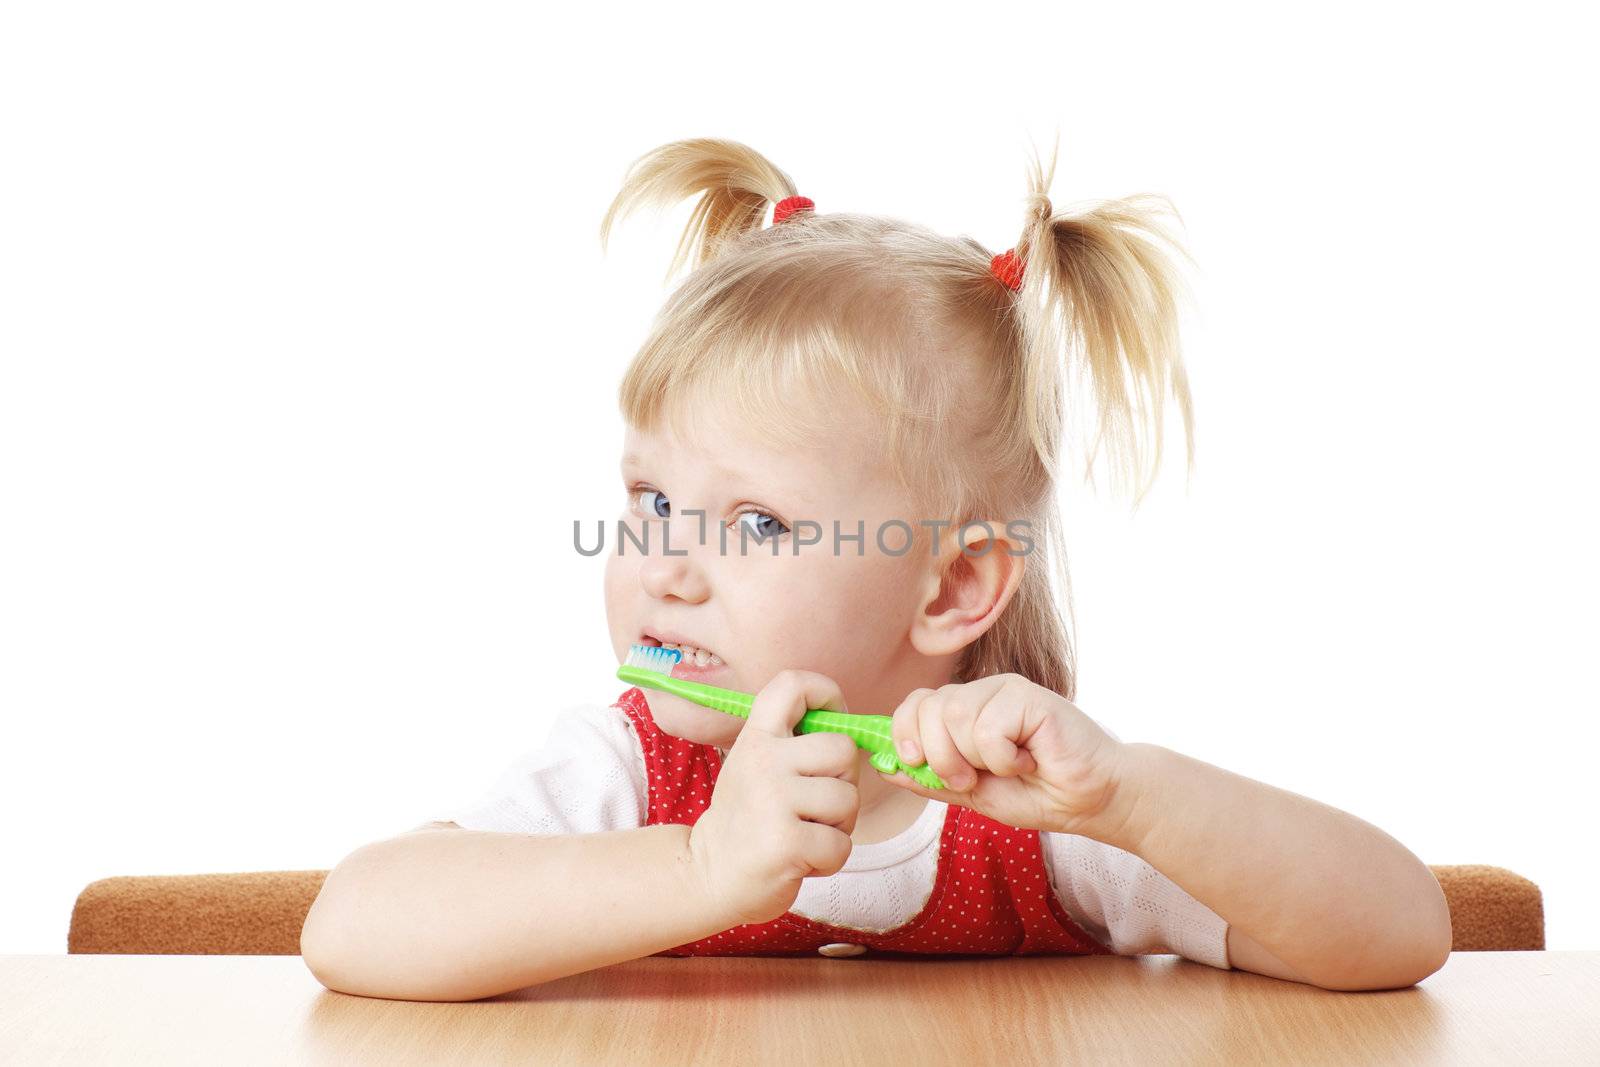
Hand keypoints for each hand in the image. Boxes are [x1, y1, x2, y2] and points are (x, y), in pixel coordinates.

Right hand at [687, 669, 860, 927]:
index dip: (826, 694)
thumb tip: (848, 721)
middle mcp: (762, 760)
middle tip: (815, 806)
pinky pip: (842, 844)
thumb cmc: (747, 819)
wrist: (708, 875)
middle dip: (843, 782)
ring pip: (849, 800)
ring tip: (805, 834)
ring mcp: (773, 800)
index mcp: (756, 737)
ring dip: (838, 826)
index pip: (793, 684)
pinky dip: (829, 859)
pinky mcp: (787, 843)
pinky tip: (801, 859)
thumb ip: (792, 742)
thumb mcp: (755, 765)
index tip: (831, 720)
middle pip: (844, 749)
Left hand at [878, 673, 1128, 838]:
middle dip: (942, 757)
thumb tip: (885, 767)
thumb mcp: (973, 794)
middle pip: (928, 709)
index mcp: (963, 712)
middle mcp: (980, 694)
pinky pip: (989, 727)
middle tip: (974, 778)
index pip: (913, 704)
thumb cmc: (1039, 794)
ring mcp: (1004, 690)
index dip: (903, 733)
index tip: (917, 763)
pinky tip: (1031, 758)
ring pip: (955, 716)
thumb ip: (931, 779)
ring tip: (1011, 768)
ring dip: (977, 759)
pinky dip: (1004, 757)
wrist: (1093, 800)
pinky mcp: (1028, 694)